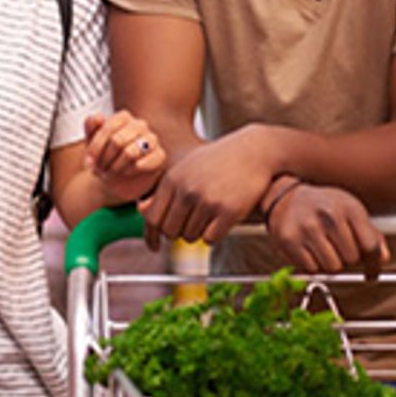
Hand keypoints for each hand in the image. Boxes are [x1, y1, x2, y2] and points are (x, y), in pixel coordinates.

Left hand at [82, 111, 165, 203]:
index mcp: (123, 117)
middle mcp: (140, 124)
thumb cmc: (105, 157)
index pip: (107, 128)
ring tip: (111, 172)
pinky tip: (125, 173)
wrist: (118, 179)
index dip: (95, 148)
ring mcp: (152, 139)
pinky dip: (129, 172)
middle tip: (99, 169)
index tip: (89, 162)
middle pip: (117, 141)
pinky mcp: (160, 155)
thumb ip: (90, 127)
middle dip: (105, 159)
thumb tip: (96, 116)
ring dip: (115, 167)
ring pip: (130, 153)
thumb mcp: (92, 143)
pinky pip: (142, 164)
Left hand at [140, 127, 277, 245]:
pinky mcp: (228, 211)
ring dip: (197, 233)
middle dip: (178, 233)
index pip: (152, 218)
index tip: (154, 246)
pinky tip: (220, 221)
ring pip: (190, 236)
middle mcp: (187, 190)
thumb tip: (141, 210)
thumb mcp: (187, 166)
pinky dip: (214, 236)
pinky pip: (210, 239)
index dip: (152, 235)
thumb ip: (164, 189)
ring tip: (209, 217)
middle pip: (170, 231)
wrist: (254, 151)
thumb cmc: (218, 160)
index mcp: (173, 179)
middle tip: (190, 226)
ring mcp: (207, 200)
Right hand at [265, 183, 389, 277]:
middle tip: (339, 250)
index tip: (372, 272)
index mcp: (348, 207)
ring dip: (330, 263)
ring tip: (324, 248)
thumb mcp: (349, 209)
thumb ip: (369, 234)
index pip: (370, 246)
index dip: (373, 263)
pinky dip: (313, 265)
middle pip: (352, 259)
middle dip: (348, 259)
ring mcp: (307, 228)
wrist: (284, 195)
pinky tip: (310, 250)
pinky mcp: (289, 240)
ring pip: (332, 267)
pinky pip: (311, 269)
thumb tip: (382, 257)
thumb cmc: (321, 204)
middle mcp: (328, 215)